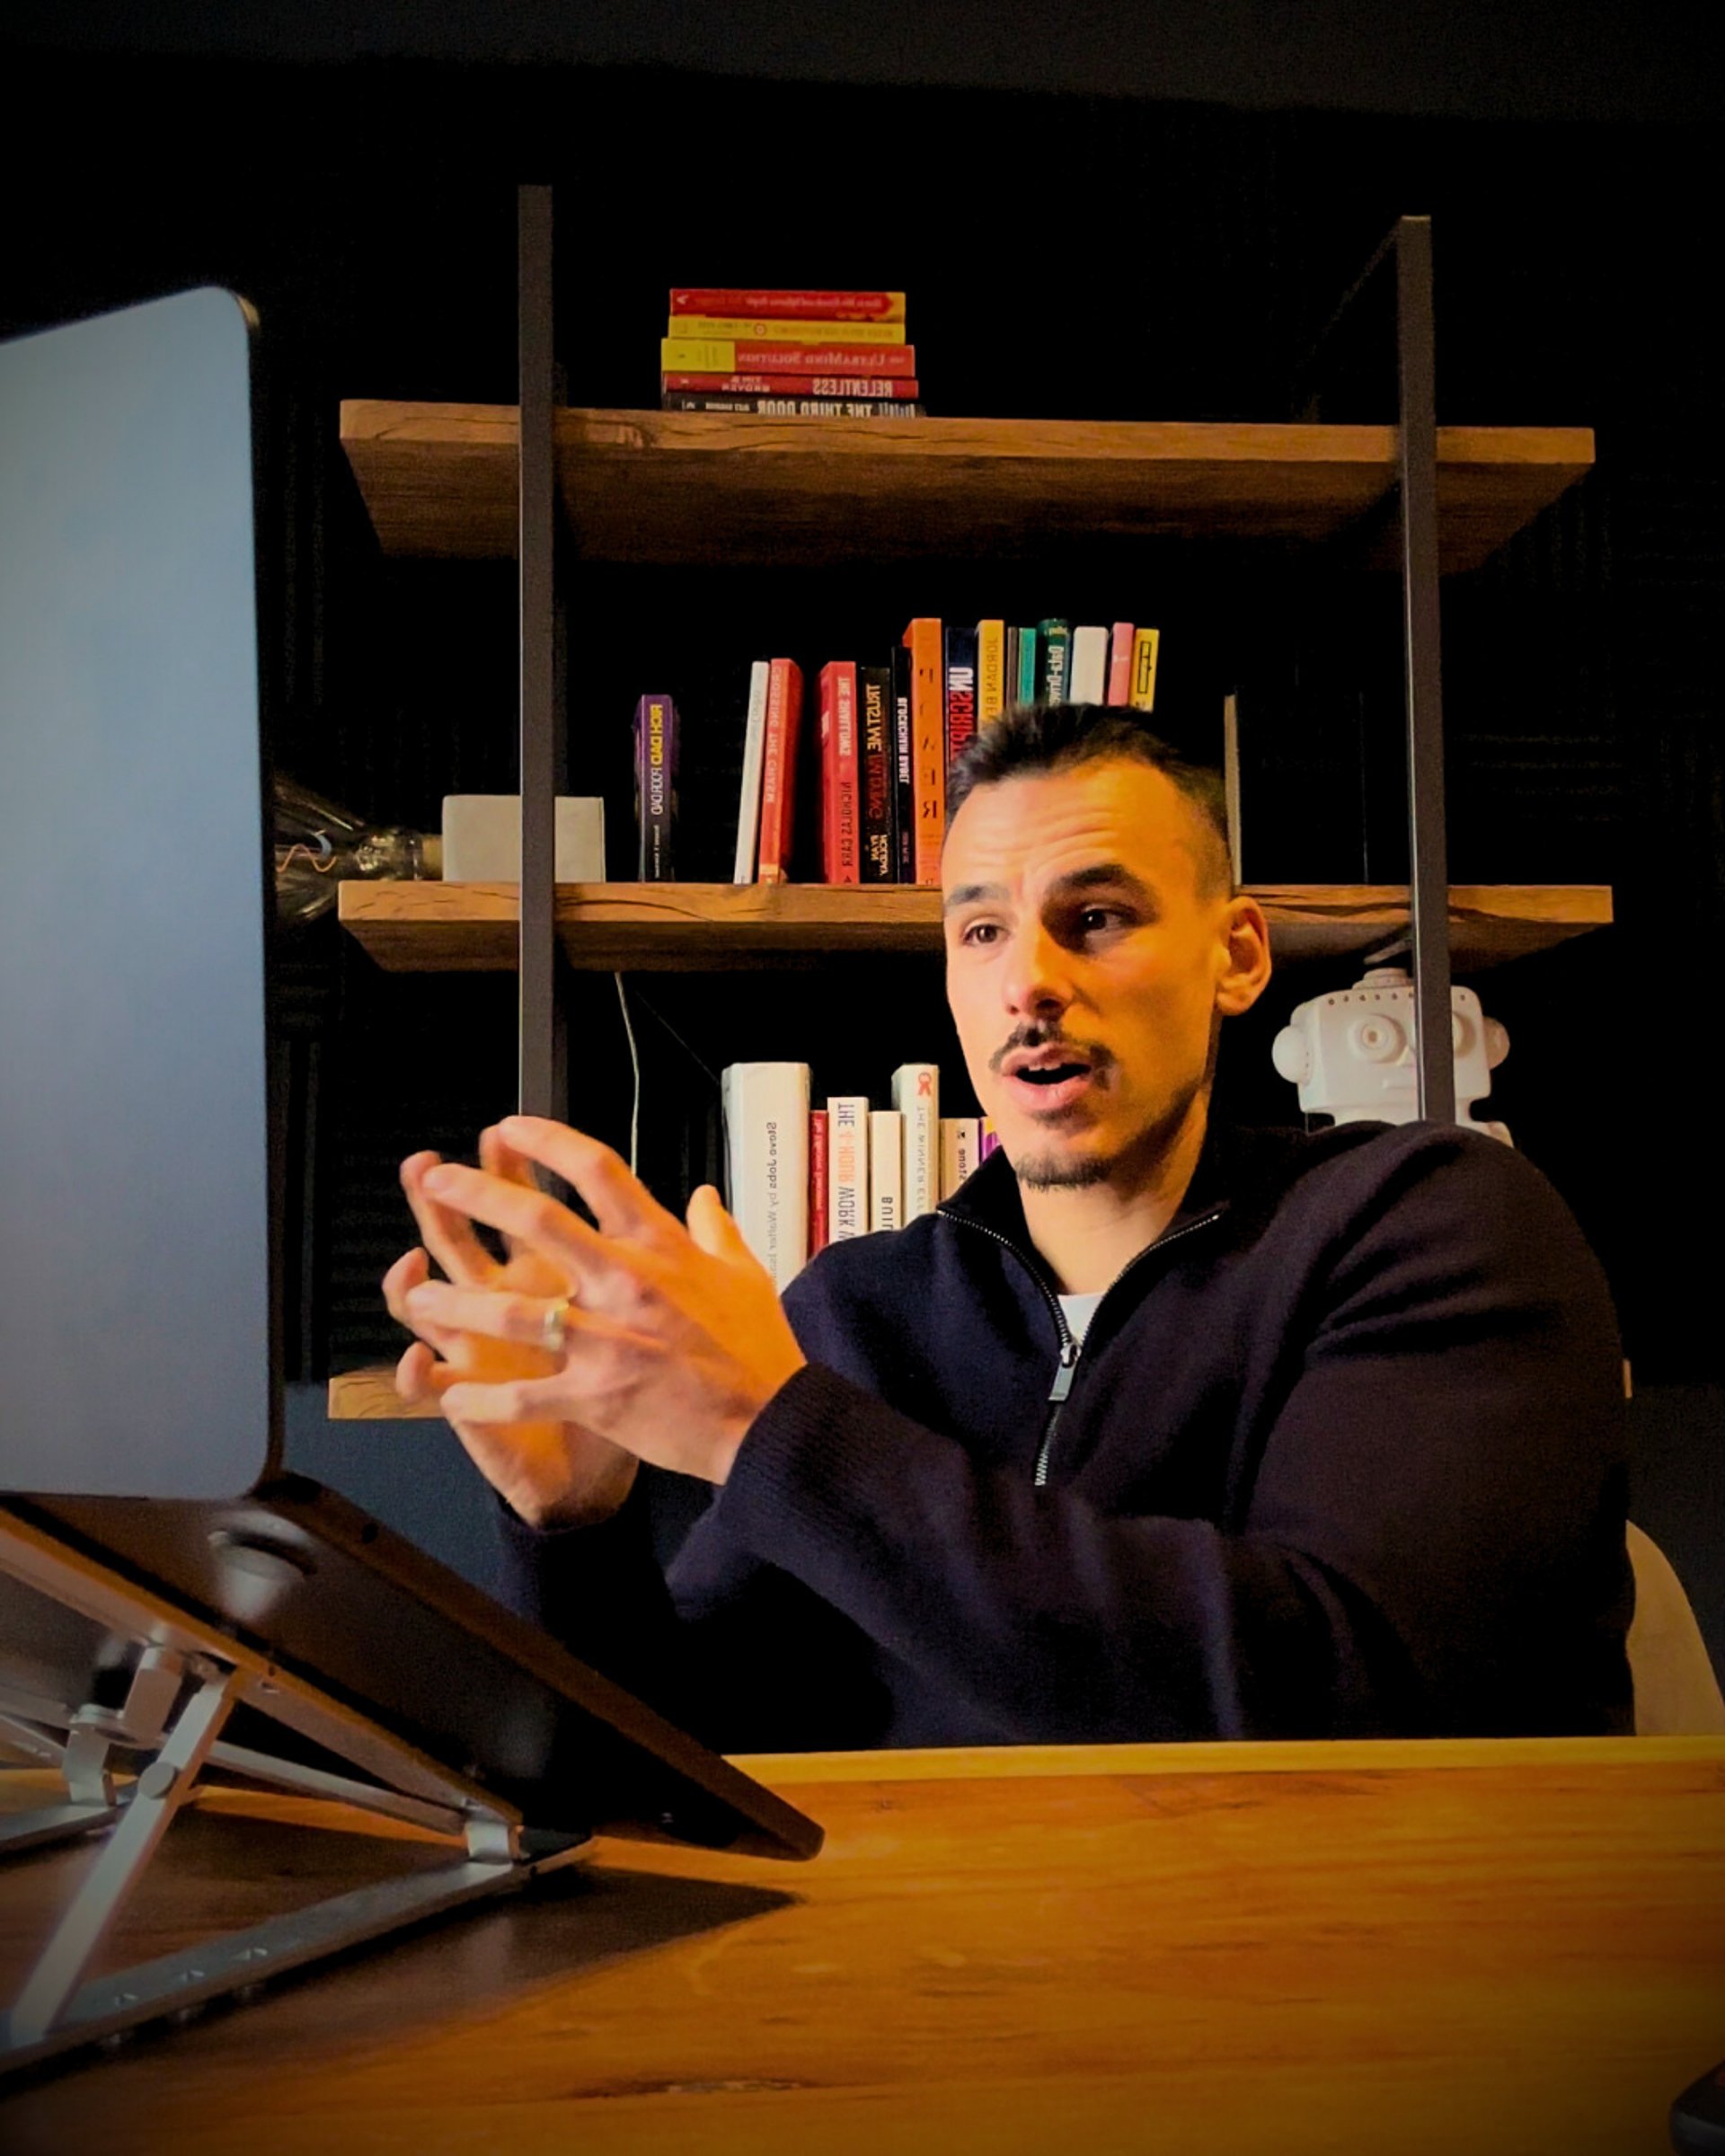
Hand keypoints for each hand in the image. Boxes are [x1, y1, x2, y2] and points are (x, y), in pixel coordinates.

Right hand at [384, 1125, 637, 1527]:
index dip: (515, 1172)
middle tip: (425, 1171)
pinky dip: (418, 1377)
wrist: (606, 1473)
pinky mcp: (475, 1411)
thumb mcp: (654, 1316)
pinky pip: (435, 1395)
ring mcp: (485, 1359)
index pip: (525, 1213)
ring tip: (409, 1268)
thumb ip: (671, 1254)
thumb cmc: (629, 1390)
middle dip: (441, 1209)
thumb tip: (700, 1196)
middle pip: (462, 1247)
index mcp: (552, 1281)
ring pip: (433, 1314)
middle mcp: (508, 1312)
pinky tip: (414, 1358)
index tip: (504, 1132)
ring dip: (415, 1290)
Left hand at [400, 1115, 806, 1485]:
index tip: (509, 1129)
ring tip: (416, 1292)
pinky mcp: (596, 1396)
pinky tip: (448, 1393)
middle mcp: (627, 1281)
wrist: (769, 1425)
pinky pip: (521, 1394)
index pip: (598, 1169)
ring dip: (455, 1299)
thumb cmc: (758, 1351)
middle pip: (538, 1221)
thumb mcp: (746, 1275)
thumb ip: (716, 1230)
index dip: (547, 1141)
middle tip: (436, 1181)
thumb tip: (703, 1196)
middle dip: (477, 1195)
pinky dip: (479, 1396)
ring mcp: (607, 1339)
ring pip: (510, 1309)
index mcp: (662, 1246)